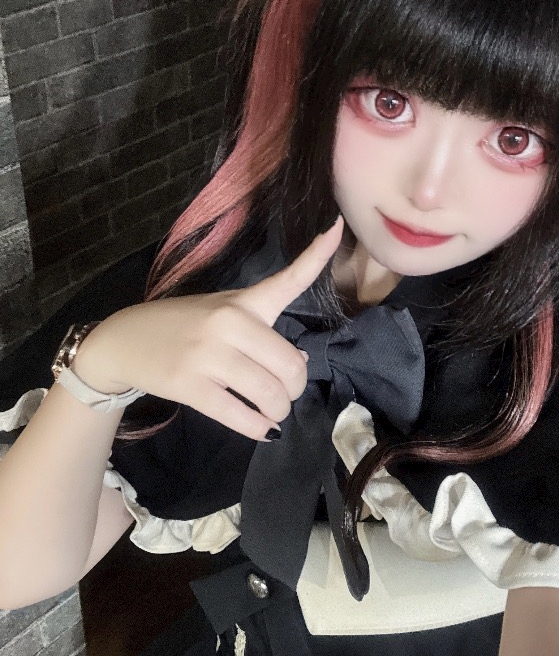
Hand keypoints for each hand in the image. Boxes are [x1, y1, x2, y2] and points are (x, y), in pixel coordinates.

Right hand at [72, 218, 343, 438]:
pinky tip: (261, 429)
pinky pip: (241, 416)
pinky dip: (259, 429)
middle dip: (294, 389)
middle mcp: (230, 323)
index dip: (318, 253)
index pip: (289, 277)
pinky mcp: (190, 385)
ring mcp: (209, 354)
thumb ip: (264, 334)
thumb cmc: (182, 325)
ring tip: (270, 412)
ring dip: (278, 412)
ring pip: (270, 395)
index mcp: (244, 301)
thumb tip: (297, 365)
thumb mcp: (223, 314)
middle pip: (291, 366)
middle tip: (283, 394)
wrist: (123, 340)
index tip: (338, 226)